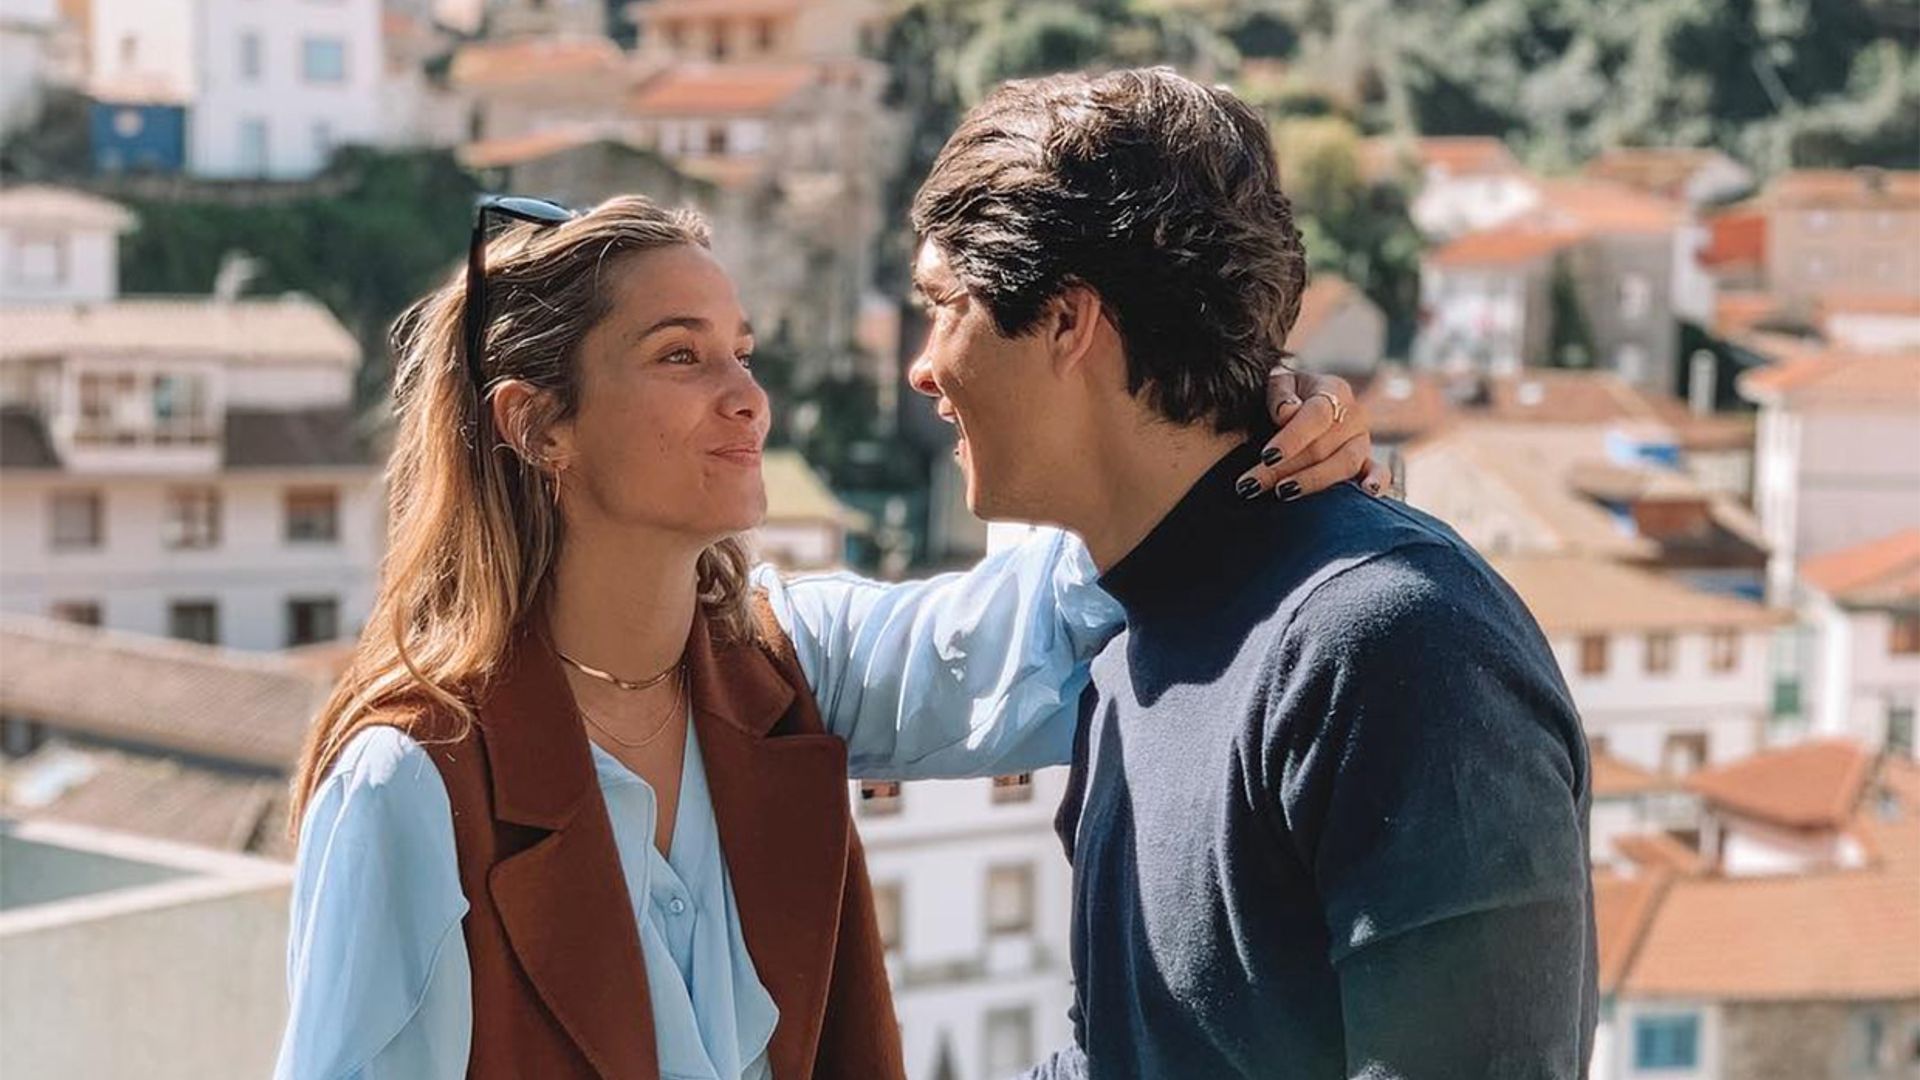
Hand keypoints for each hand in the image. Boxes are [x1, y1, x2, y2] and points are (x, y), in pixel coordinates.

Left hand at [1235, 369, 1387, 500]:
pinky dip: (1378, 482)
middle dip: (1283, 468)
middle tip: (1250, 484)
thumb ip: (1279, 393)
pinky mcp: (1366, 462)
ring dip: (1311, 481)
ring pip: (1345, 464)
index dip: (1292, 438)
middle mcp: (1354, 415)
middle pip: (1323, 447)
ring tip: (1281, 493)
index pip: (1317, 415)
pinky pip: (1380, 472)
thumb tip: (1286, 414)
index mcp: (1333, 390)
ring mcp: (1362, 440)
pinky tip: (1368, 491)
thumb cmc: (1283, 394)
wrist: (1297, 404)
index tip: (1267, 456)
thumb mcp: (1277, 383)